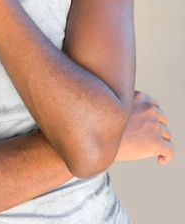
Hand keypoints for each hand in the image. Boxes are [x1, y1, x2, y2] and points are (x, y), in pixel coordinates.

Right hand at [32, 90, 174, 166]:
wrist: (90, 139)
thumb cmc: (88, 121)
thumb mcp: (97, 102)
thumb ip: (102, 99)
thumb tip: (87, 97)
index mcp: (136, 97)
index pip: (151, 102)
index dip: (150, 112)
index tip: (144, 122)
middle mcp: (147, 108)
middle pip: (161, 117)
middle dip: (157, 126)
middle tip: (147, 137)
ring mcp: (152, 125)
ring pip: (166, 134)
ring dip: (161, 141)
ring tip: (152, 150)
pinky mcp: (154, 142)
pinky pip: (169, 150)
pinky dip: (166, 156)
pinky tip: (159, 161)